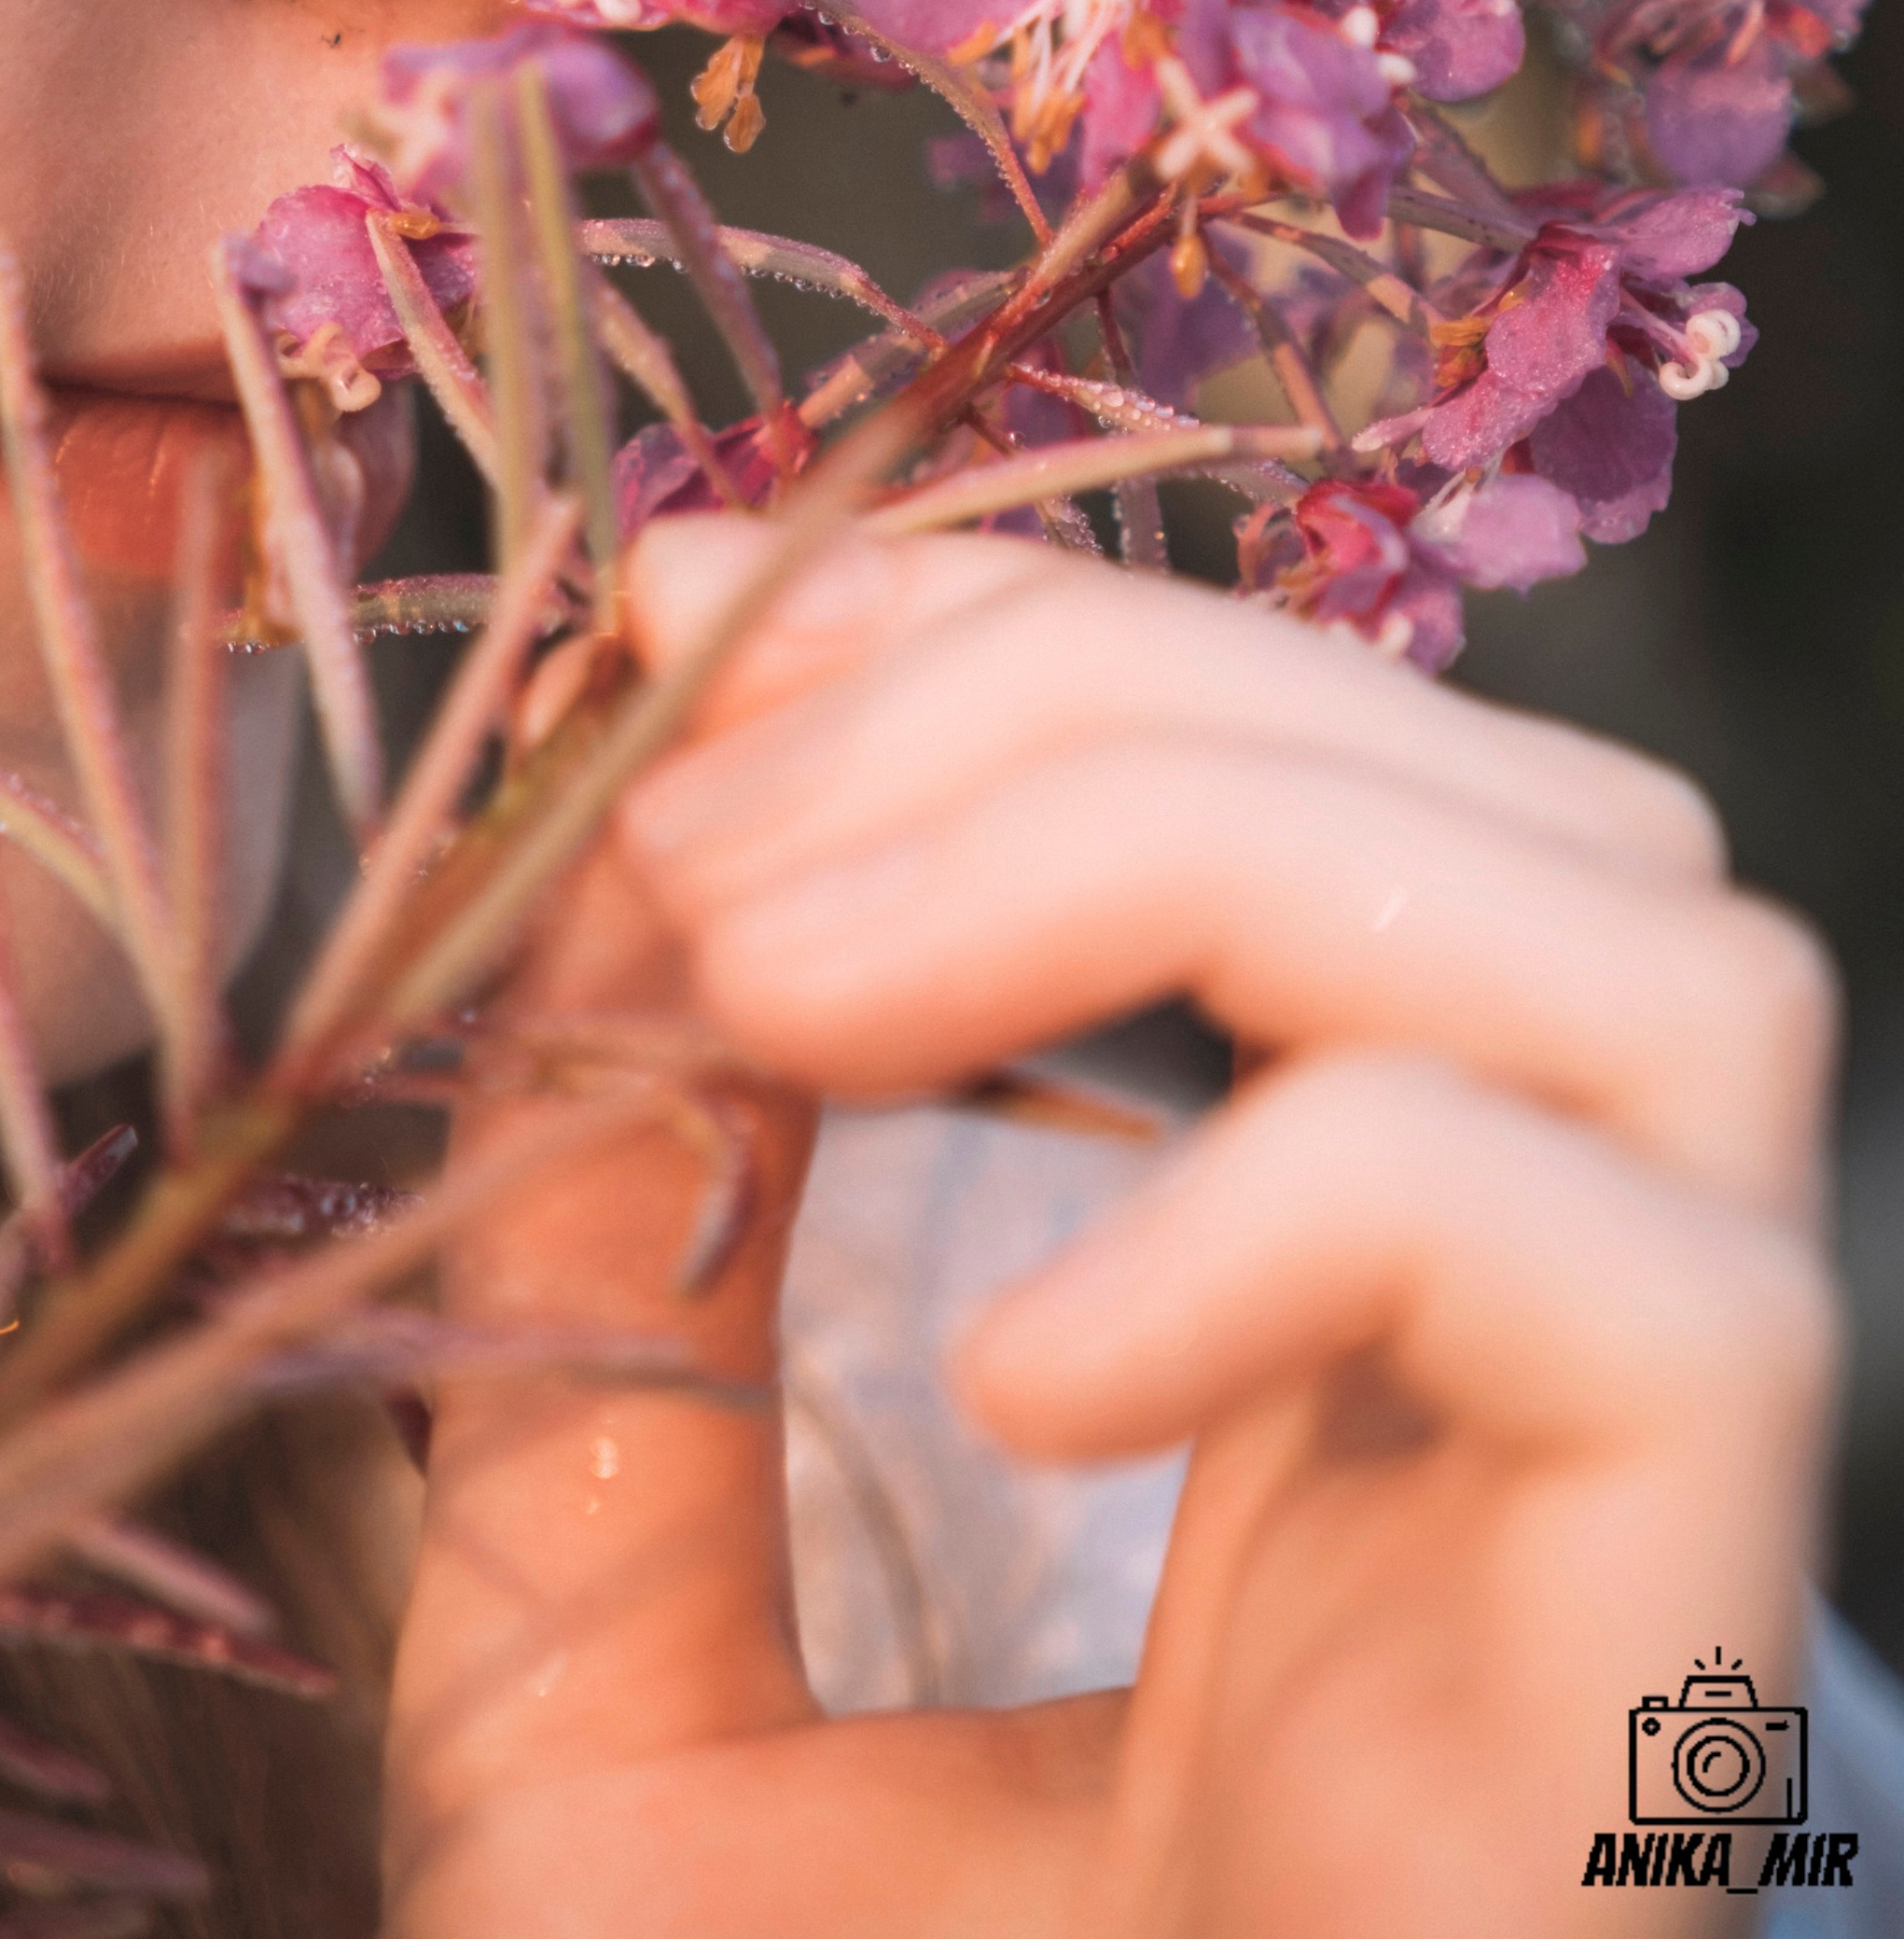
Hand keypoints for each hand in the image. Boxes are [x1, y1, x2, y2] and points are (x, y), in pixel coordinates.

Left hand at [382, 518, 1838, 1935]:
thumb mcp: (588, 1622)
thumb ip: (598, 1266)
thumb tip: (605, 905)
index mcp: (1321, 1255)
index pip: (1297, 757)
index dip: (1013, 627)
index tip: (688, 620)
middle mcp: (1541, 1309)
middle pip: (1502, 789)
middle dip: (1077, 704)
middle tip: (706, 844)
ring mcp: (1649, 1477)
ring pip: (1644, 939)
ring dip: (1194, 851)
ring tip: (804, 993)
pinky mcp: (1686, 1654)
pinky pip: (1650, 1287)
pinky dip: (1317, 1205)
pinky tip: (1013, 1366)